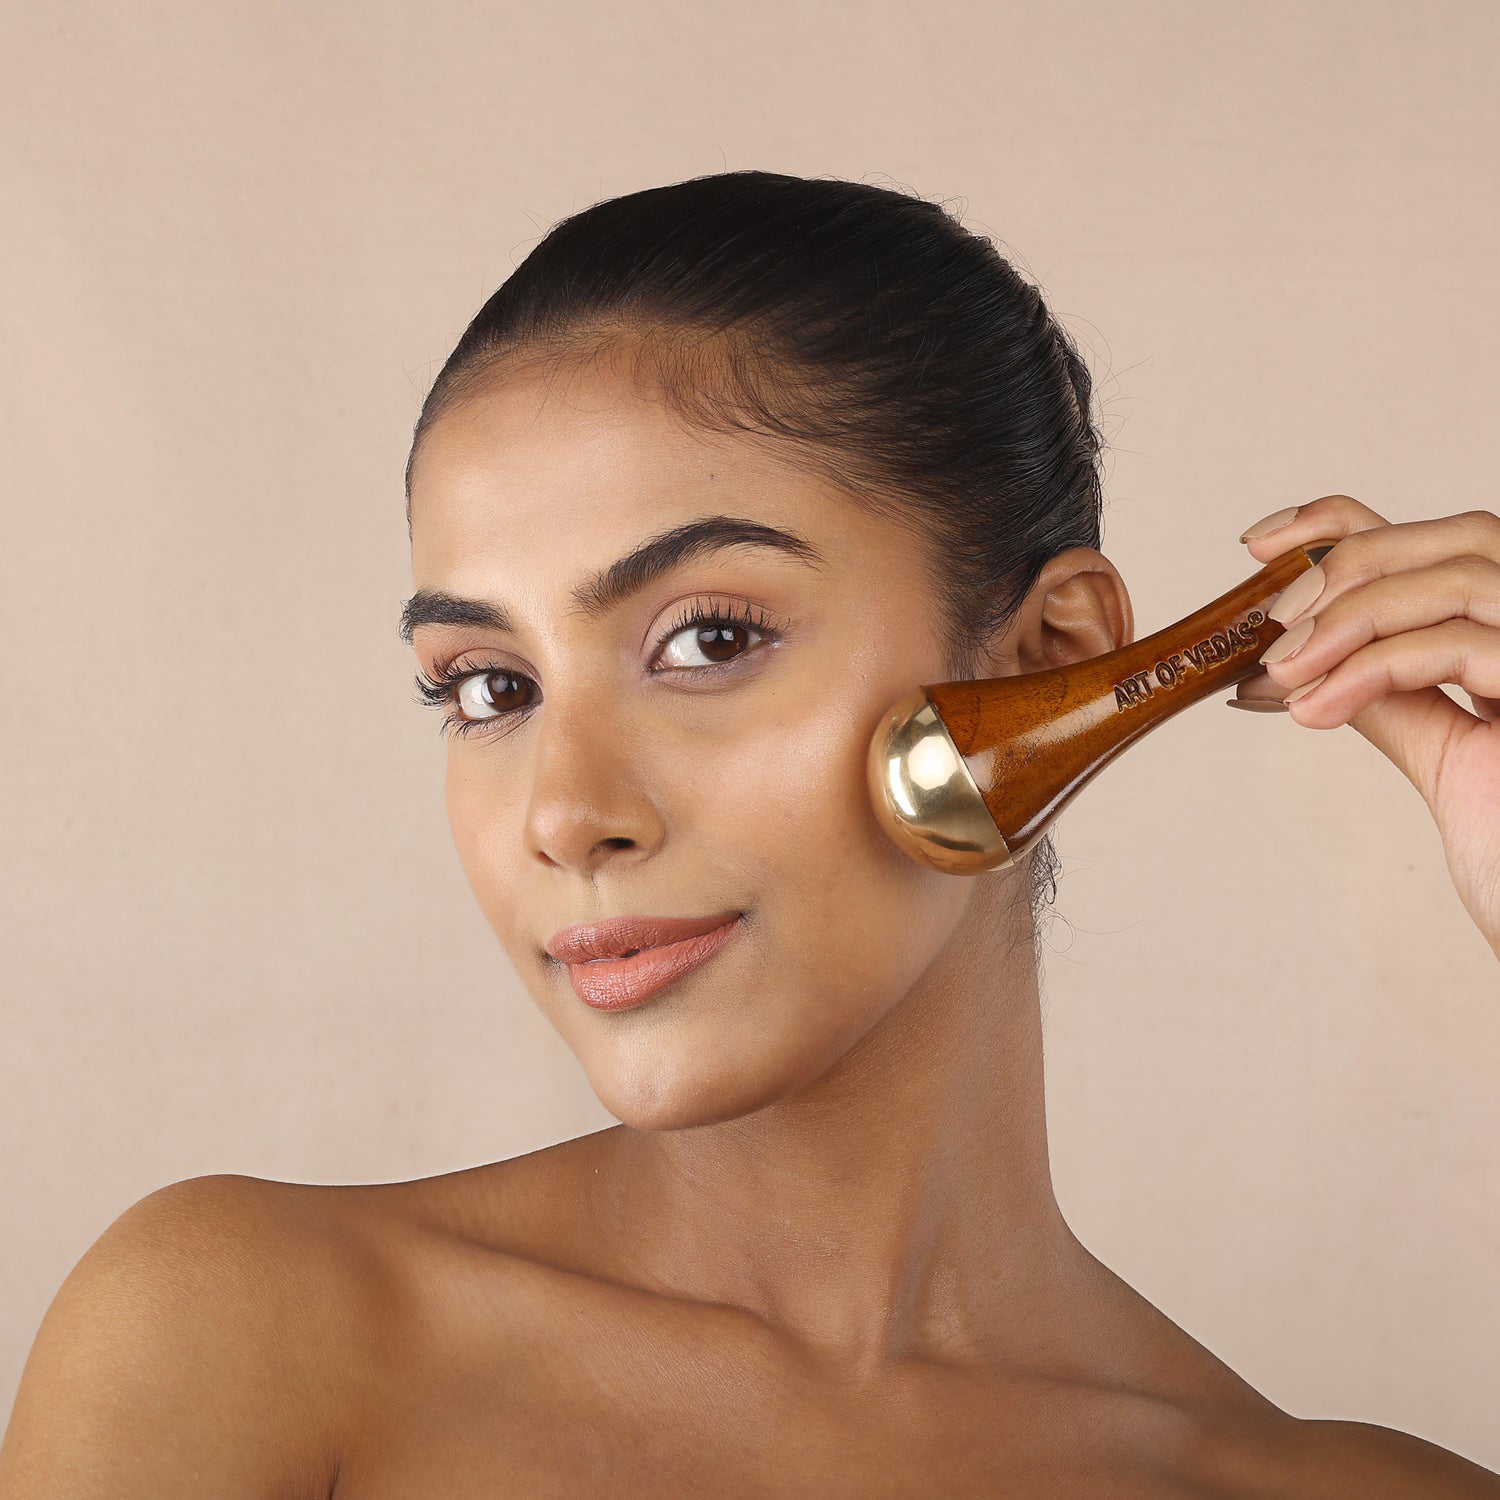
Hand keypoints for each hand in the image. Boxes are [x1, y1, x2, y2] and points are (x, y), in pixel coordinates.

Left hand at [1231, 494, 1499, 961]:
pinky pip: (1459, 646)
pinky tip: (1316, 709)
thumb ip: (1395, 698)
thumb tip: (1311, 661)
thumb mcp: (1446, 760)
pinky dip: (1371, 668)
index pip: (1443, 539)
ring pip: (1459, 575)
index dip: (1345, 523)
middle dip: (1345, 567)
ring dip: (1349, 618)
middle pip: (1458, 537)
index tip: (1258, 547)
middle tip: (1270, 627)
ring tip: (1283, 673)